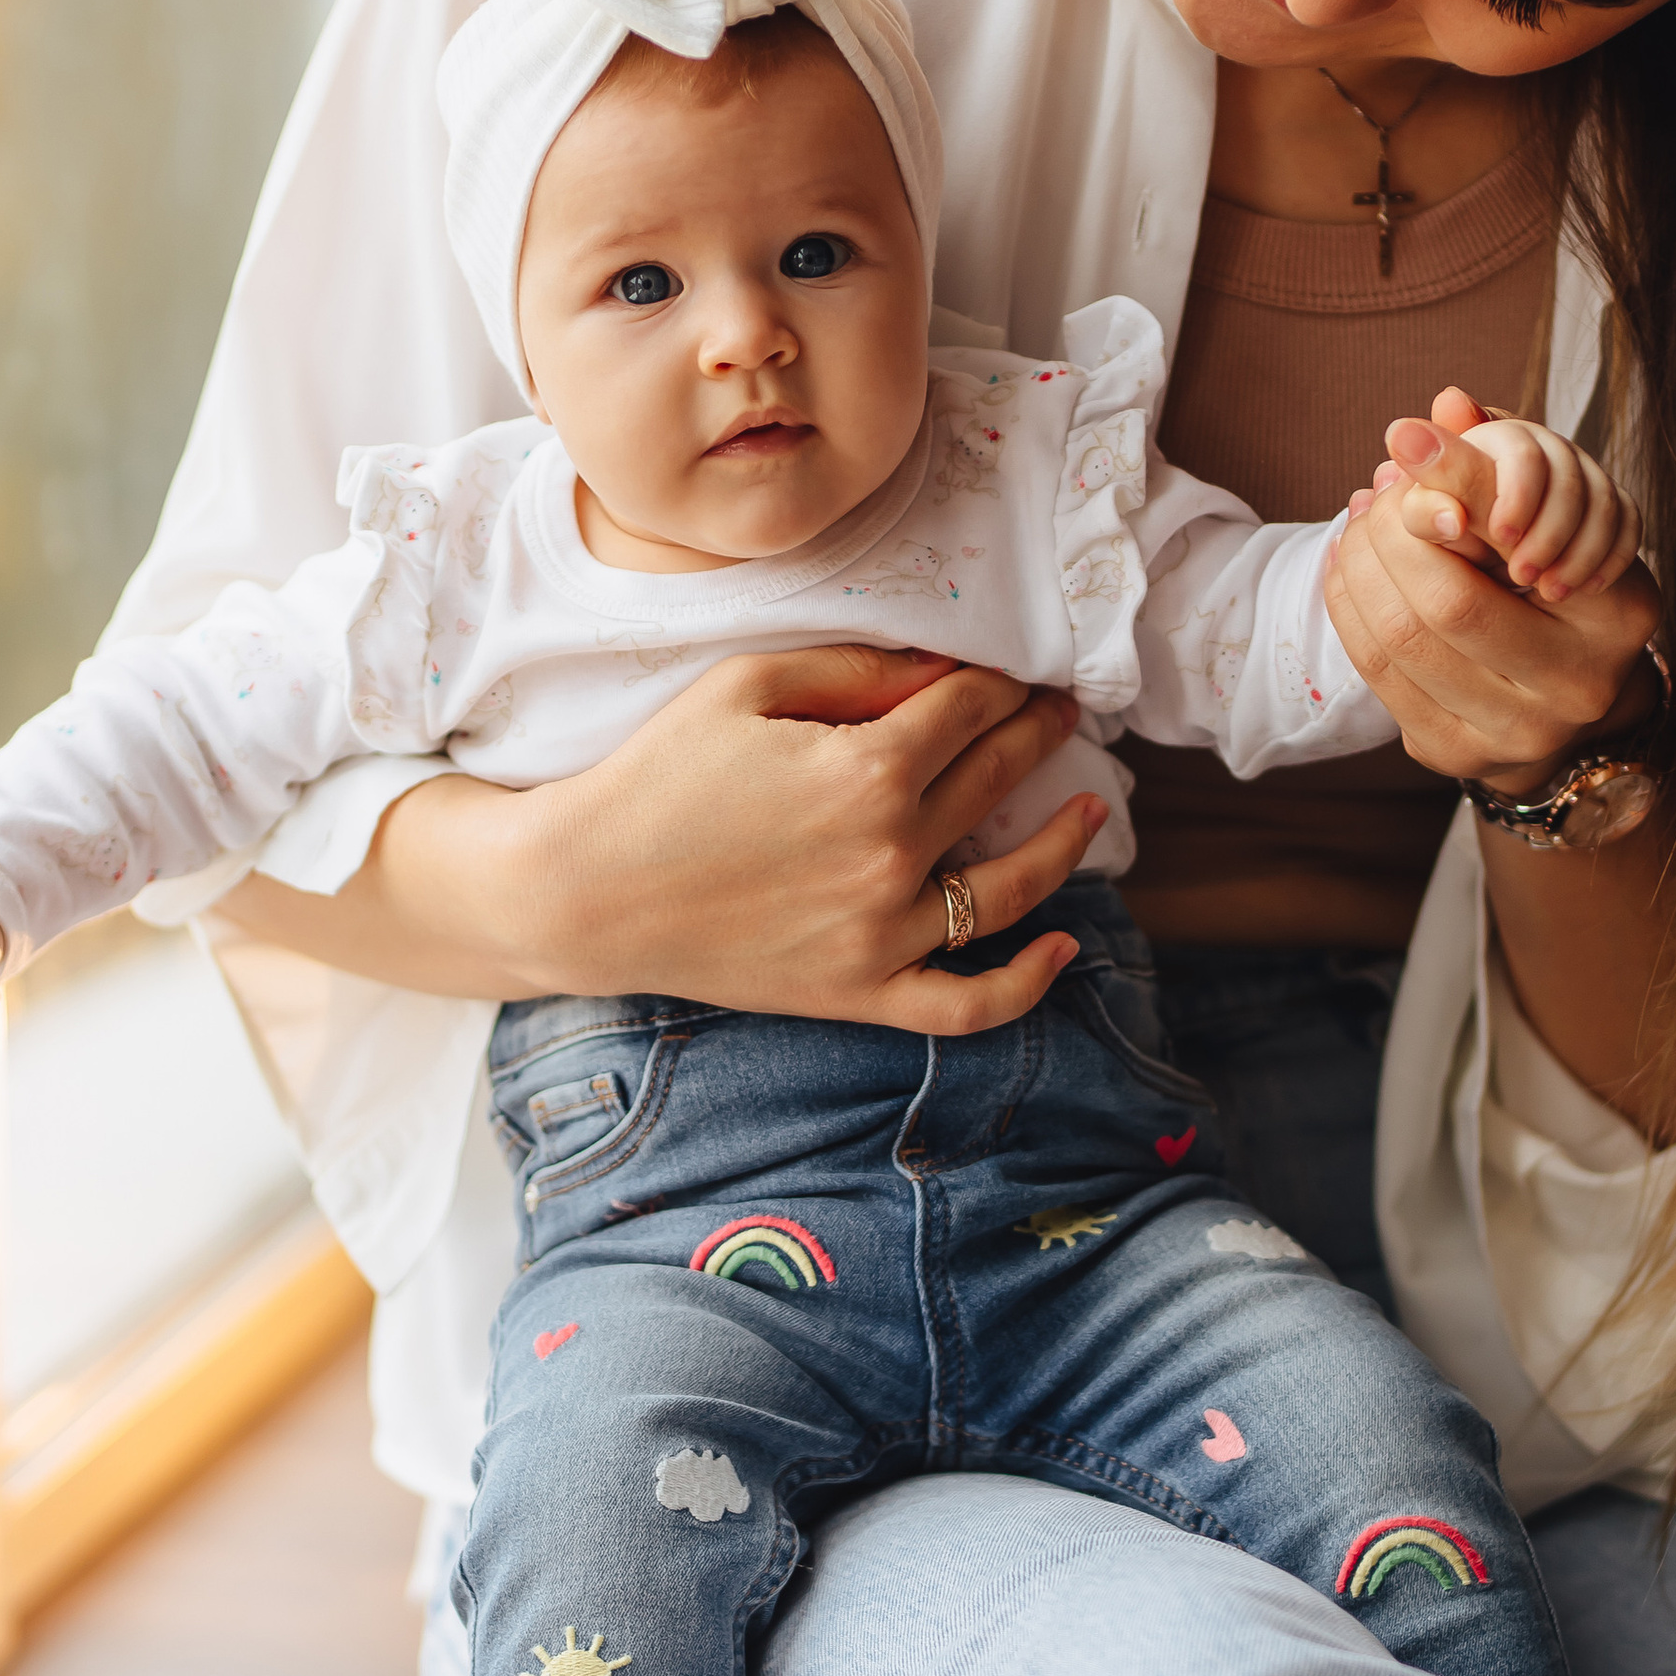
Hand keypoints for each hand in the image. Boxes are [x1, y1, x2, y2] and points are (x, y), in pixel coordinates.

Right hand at [245, 646, 1108, 1040]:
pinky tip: (1062, 948)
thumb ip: (857, 672)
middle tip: (1057, 710)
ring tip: (1089, 807)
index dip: (1000, 681)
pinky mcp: (862, 993)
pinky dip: (1024, 984)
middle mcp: (893, 854)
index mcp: (869, 770)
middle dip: (1038, 733)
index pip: (970, 711)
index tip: (1015, 670)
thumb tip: (944, 670)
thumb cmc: (656, 777)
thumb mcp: (747, 686)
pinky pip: (967, 1005)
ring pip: (1009, 890)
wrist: (585, 891)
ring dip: (1063, 842)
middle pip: (997, 778)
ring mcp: (884, 934)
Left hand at [1327, 400, 1660, 793]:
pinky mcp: (1453, 752)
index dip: (1450, 484)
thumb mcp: (1545, 522)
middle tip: (1377, 493)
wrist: (1555, 696)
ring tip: (1358, 523)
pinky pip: (1376, 672)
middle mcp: (1577, 685)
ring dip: (1361, 567)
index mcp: (1618, 614)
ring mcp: (1515, 732)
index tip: (1401, 442)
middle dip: (1392, 534)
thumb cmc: (1552, 583)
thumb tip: (1444, 403)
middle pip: (1445, 600)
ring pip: (1401, 638)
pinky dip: (1350, 607)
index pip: (1512, 540)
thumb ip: (1497, 467)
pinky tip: (1349, 567)